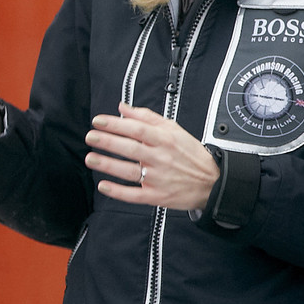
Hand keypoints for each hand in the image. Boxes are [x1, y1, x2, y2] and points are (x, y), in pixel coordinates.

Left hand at [84, 103, 218, 210]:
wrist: (213, 182)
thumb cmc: (190, 154)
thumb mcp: (174, 130)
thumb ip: (147, 117)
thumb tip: (123, 108)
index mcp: (165, 140)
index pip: (137, 129)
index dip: (116, 124)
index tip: (98, 121)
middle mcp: (161, 158)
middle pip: (131, 149)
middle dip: (107, 142)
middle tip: (90, 137)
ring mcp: (159, 179)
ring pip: (129, 171)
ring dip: (108, 165)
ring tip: (90, 158)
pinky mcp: (157, 196)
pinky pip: (134, 195)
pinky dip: (118, 192)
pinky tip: (103, 186)